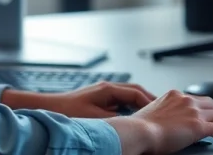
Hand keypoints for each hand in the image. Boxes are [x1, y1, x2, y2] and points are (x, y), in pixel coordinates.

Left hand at [1, 82, 155, 117]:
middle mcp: (106, 88)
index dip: (150, 101)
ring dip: (139, 103)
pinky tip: (132, 117)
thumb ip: (117, 119)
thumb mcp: (97, 119)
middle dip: (149, 100)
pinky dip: (129, 107)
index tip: (160, 110)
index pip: (136, 92)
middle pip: (135, 91)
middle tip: (162, 109)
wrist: (50, 108)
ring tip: (151, 114)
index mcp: (108, 89)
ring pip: (128, 95)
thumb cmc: (69, 112)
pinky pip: (120, 101)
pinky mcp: (98, 99)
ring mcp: (102, 92)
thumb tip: (133, 123)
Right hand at [107, 90, 212, 153]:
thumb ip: (162, 115)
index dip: (207, 110)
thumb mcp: (150, 115)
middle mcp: (185, 99)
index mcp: (173, 95)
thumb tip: (165, 126)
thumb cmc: (138, 128)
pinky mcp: (199, 125)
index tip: (211, 118)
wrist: (138, 131)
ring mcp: (193, 111)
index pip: (196, 100)